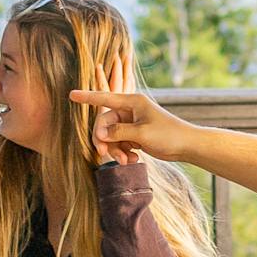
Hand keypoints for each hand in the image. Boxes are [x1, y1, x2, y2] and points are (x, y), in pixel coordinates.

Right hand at [70, 86, 185, 166]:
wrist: (186, 145)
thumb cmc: (168, 134)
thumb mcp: (141, 133)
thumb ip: (118, 132)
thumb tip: (99, 134)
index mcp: (132, 102)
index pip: (104, 98)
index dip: (86, 97)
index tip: (70, 95)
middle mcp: (130, 110)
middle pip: (105, 123)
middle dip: (104, 140)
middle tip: (104, 154)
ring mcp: (132, 123)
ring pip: (112, 136)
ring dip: (116, 150)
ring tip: (127, 161)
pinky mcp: (135, 134)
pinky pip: (121, 142)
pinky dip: (124, 152)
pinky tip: (134, 159)